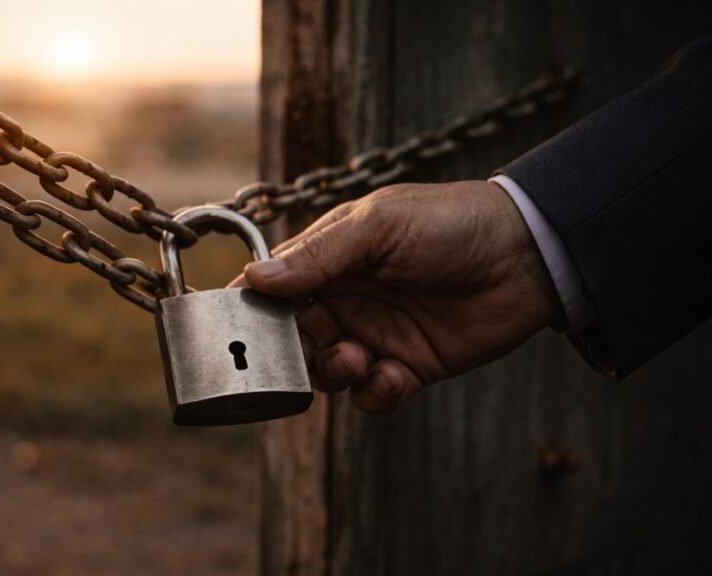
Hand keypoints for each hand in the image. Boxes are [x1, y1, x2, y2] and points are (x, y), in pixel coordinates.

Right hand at [238, 180, 558, 412]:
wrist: (528, 255)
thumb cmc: (450, 223)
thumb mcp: (379, 227)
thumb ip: (317, 256)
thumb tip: (253, 278)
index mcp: (328, 258)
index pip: (272, 288)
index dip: (252, 310)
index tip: (238, 329)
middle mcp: (345, 298)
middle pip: (292, 339)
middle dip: (293, 352)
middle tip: (314, 347)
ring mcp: (375, 334)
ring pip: (326, 372)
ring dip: (333, 372)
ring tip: (359, 357)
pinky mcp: (408, 366)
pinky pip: (371, 395)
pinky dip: (375, 393)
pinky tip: (395, 376)